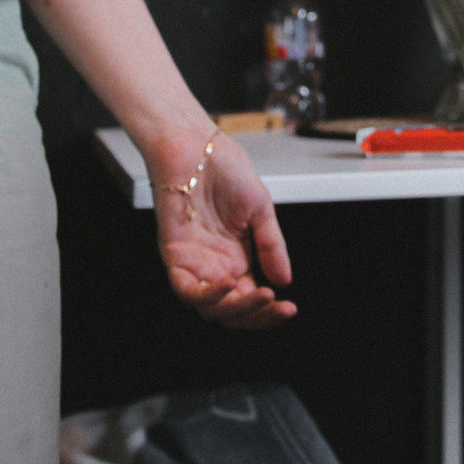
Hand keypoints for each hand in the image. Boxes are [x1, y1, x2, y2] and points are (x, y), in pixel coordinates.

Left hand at [152, 126, 296, 329]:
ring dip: (238, 310)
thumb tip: (285, 280)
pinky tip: (230, 285)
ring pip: (210, 308)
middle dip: (257, 317)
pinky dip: (207, 296)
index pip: (250, 298)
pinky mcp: (174, 255)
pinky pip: (187, 289)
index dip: (268, 310)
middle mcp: (214, 265)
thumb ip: (272, 246)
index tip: (290, 308)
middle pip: (231, 311)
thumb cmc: (224, 168)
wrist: (198, 145)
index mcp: (235, 257)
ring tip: (263, 298)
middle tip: (280, 309)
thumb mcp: (261, 210)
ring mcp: (193, 262)